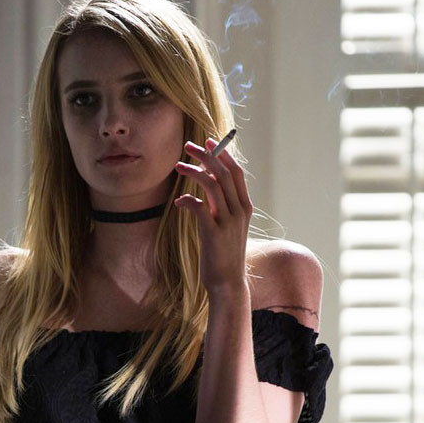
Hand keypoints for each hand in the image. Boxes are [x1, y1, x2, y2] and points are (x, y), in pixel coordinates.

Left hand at [174, 137, 252, 294]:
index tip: (209, 141)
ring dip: (194, 171)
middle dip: (206, 155)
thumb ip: (219, 206)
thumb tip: (202, 187)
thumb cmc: (223, 252)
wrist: (227, 281)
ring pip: (212, 185)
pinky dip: (187, 200)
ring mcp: (227, 221)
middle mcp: (239, 211)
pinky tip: (179, 202)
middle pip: (224, 173)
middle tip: (188, 146)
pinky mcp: (213, 233)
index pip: (236, 172)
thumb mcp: (227, 226)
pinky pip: (199, 207)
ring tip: (179, 166)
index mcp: (244, 206)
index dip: (222, 154)